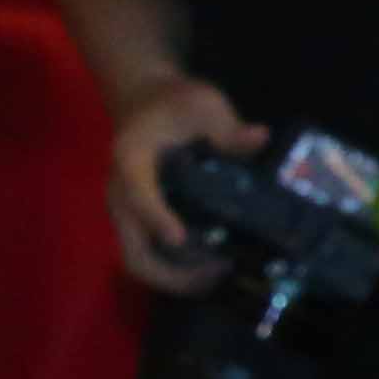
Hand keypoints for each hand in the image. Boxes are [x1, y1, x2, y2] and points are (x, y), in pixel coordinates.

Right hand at [104, 73, 264, 294]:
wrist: (143, 100)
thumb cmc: (171, 101)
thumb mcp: (201, 102)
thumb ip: (226, 125)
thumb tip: (258, 138)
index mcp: (130, 161)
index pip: (138, 194)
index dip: (156, 218)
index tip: (181, 239)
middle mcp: (120, 194)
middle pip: (132, 249)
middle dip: (170, 273)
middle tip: (215, 272)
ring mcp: (127, 212)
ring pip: (138, 261)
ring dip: (174, 278)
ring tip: (217, 277)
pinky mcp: (138, 221)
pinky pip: (149, 256)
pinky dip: (176, 271)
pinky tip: (209, 267)